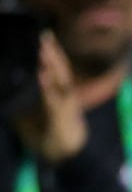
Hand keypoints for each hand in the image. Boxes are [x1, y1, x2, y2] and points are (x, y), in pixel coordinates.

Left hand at [11, 34, 87, 163]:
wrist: (64, 157)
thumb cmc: (47, 136)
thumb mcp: (27, 119)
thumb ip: (19, 106)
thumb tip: (3, 97)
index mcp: (58, 94)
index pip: (55, 69)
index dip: (51, 53)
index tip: (45, 36)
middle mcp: (64, 96)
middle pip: (60, 69)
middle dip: (53, 52)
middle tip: (45, 34)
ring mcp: (66, 105)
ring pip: (61, 80)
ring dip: (53, 65)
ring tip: (44, 50)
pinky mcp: (63, 116)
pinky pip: (55, 99)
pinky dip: (49, 86)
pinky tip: (43, 76)